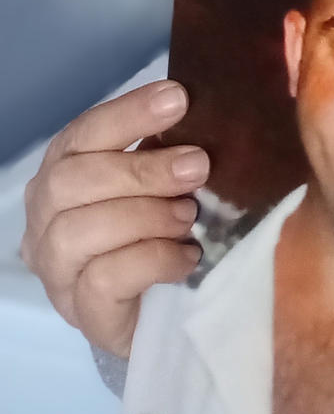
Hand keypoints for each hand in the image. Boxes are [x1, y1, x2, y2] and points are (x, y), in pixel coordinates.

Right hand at [20, 80, 208, 358]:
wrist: (162, 311)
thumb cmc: (160, 227)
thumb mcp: (163, 182)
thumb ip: (169, 151)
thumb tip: (207, 114)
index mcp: (63, 174)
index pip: (82, 134)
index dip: (128, 113)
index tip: (179, 98)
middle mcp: (45, 221)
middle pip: (72, 181)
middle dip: (141, 170)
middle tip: (198, 166)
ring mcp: (58, 272)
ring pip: (78, 231)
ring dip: (145, 216)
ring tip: (188, 216)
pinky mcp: (82, 315)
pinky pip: (103, 281)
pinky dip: (153, 260)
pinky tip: (187, 257)